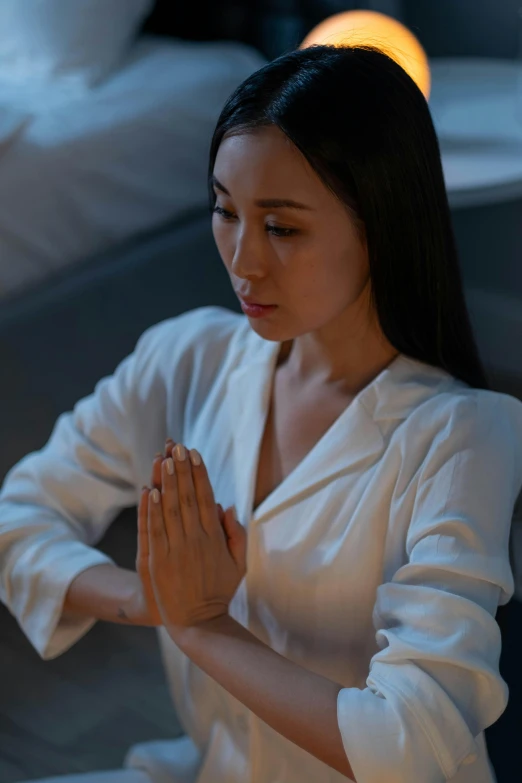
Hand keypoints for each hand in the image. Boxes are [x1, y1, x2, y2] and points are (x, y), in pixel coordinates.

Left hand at [141, 442, 246, 641]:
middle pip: (187, 497)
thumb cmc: (219, 589)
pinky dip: (151, 510)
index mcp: (214, 537)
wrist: (197, 621)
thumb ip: (235, 534)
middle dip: (182, 470)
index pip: (205, 497)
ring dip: (167, 483)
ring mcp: (176, 550)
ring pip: (170, 509)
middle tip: (177, 447)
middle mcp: (195, 539)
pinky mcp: (158, 561)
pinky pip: (155, 530)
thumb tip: (227, 505)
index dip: (199, 474)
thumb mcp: (238, 563)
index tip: (194, 453)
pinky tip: (149, 491)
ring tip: (163, 460)